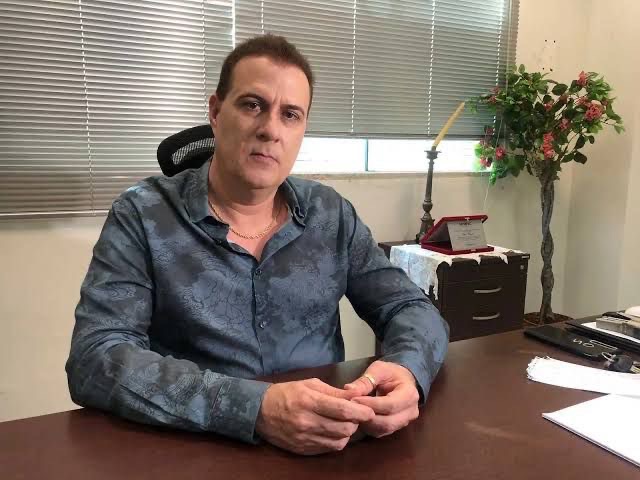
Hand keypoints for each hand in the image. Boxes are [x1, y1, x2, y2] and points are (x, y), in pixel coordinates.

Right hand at [255, 378, 374, 454]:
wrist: (260, 411)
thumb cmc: (287, 393)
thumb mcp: (310, 385)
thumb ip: (335, 391)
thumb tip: (357, 394)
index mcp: (309, 401)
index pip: (343, 410)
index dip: (361, 412)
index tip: (370, 411)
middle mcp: (307, 422)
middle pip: (344, 428)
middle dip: (355, 422)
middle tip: (355, 415)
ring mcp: (305, 438)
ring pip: (339, 441)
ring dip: (347, 433)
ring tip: (344, 423)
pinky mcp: (303, 449)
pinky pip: (328, 449)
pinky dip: (336, 441)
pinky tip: (333, 432)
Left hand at [344, 360, 419, 437]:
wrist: (402, 380)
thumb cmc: (391, 373)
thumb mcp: (378, 369)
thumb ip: (365, 380)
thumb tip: (349, 390)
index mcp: (409, 395)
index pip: (390, 405)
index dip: (370, 404)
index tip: (353, 400)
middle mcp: (410, 412)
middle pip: (388, 422)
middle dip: (367, 416)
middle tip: (350, 408)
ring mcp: (404, 422)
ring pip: (383, 429)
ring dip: (366, 422)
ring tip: (353, 411)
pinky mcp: (395, 428)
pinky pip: (380, 432)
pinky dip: (367, 426)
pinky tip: (359, 416)